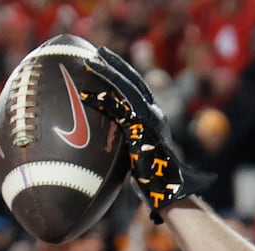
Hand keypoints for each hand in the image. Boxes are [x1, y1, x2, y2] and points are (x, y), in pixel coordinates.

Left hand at [81, 46, 213, 221]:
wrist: (170, 193)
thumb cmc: (157, 184)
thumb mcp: (142, 160)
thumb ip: (130, 149)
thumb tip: (112, 154)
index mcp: (156, 120)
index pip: (141, 90)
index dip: (126, 75)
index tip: (112, 64)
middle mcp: (155, 115)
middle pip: (134, 81)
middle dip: (116, 65)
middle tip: (99, 52)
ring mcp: (149, 120)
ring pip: (125, 89)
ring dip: (107, 73)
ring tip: (90, 62)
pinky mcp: (139, 129)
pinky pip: (117, 108)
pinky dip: (101, 98)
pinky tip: (85, 93)